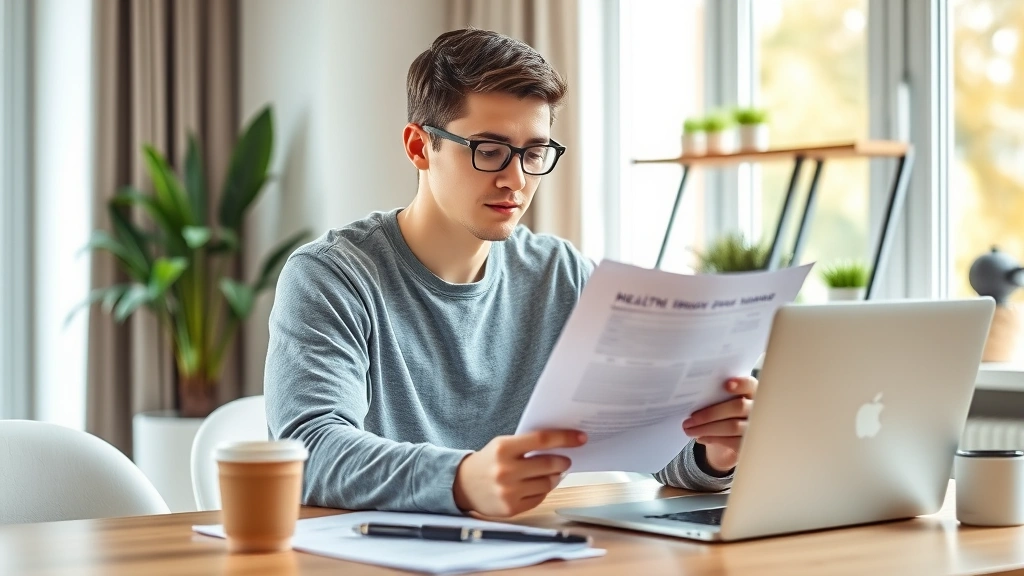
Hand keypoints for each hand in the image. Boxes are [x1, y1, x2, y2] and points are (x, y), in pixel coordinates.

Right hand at [453, 430, 586, 516]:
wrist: (462, 485)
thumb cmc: (488, 461)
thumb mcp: (502, 445)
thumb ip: (527, 444)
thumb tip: (561, 446)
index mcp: (503, 448)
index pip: (542, 440)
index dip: (565, 438)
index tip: (580, 438)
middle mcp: (506, 470)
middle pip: (549, 464)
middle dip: (563, 461)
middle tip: (566, 460)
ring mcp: (508, 491)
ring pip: (547, 484)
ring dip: (554, 477)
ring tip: (551, 473)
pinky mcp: (511, 508)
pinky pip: (539, 498)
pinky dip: (543, 491)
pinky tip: (537, 485)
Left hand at [682, 376, 756, 472]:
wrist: (732, 435)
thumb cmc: (724, 410)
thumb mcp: (722, 400)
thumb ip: (716, 394)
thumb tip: (693, 396)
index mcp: (751, 391)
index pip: (750, 384)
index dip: (741, 384)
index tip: (726, 385)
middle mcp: (757, 408)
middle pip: (738, 407)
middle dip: (711, 413)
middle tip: (690, 418)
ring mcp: (757, 426)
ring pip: (733, 426)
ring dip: (707, 428)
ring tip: (689, 429)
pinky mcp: (751, 443)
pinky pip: (732, 441)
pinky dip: (713, 439)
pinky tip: (700, 437)